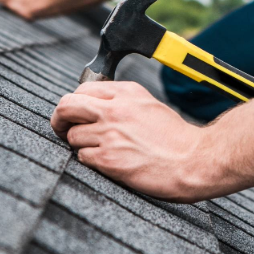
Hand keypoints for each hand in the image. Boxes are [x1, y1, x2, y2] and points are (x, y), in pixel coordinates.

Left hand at [50, 81, 219, 201]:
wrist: (194, 161)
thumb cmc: (176, 139)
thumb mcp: (149, 106)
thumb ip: (122, 102)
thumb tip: (95, 107)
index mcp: (126, 92)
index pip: (82, 90)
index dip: (74, 105)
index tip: (75, 115)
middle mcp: (115, 109)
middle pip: (66, 106)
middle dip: (59, 120)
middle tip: (62, 130)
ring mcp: (110, 134)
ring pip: (72, 136)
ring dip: (80, 145)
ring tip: (100, 151)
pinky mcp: (108, 158)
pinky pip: (81, 157)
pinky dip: (90, 161)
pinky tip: (107, 163)